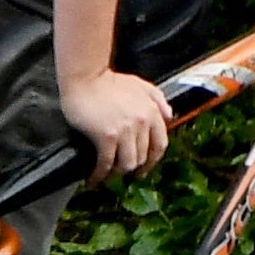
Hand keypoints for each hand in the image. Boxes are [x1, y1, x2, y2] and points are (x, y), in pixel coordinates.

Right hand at [56, 64, 171, 180]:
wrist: (85, 76)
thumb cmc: (109, 81)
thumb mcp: (141, 85)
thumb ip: (158, 100)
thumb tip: (169, 116)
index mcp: (152, 112)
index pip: (160, 145)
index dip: (153, 161)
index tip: (145, 169)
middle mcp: (142, 123)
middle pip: (143, 157)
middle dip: (132, 167)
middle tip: (121, 170)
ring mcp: (125, 130)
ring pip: (128, 164)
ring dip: (118, 172)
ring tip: (108, 173)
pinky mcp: (107, 136)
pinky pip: (107, 163)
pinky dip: (101, 174)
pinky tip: (94, 178)